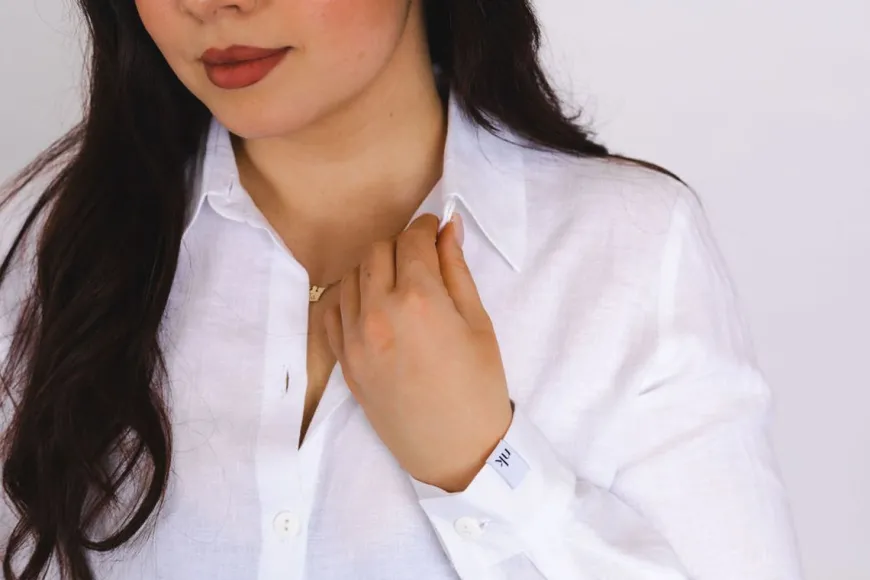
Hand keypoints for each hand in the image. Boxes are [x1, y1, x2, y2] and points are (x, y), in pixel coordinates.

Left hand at [323, 213, 513, 492]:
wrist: (456, 451)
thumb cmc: (479, 387)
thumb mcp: (478, 322)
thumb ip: (457, 270)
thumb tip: (448, 228)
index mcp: (419, 298)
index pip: (412, 239)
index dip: (427, 227)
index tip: (436, 229)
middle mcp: (378, 312)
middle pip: (377, 251)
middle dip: (401, 245)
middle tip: (422, 258)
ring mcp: (354, 338)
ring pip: (350, 276)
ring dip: (373, 269)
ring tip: (397, 284)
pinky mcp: (343, 361)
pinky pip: (331, 311)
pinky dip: (349, 298)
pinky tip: (371, 305)